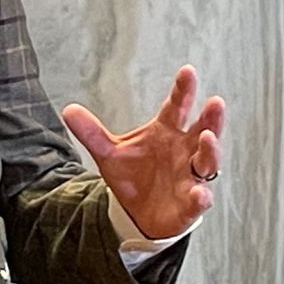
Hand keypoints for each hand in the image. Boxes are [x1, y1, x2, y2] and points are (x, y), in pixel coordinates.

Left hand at [61, 64, 225, 239]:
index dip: (183, 90)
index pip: (176, 107)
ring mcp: (189, 177)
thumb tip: (68, 110)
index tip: (188, 71)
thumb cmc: (132, 174)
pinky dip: (201, 197)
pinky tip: (200, 194)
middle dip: (210, 118)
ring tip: (207, 138)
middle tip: (216, 102)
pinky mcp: (189, 203)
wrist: (136, 212)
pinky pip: (199, 200)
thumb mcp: (108, 152)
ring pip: (207, 162)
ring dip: (210, 151)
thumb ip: (92, 132)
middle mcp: (183, 151)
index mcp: (165, 132)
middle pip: (202, 131)